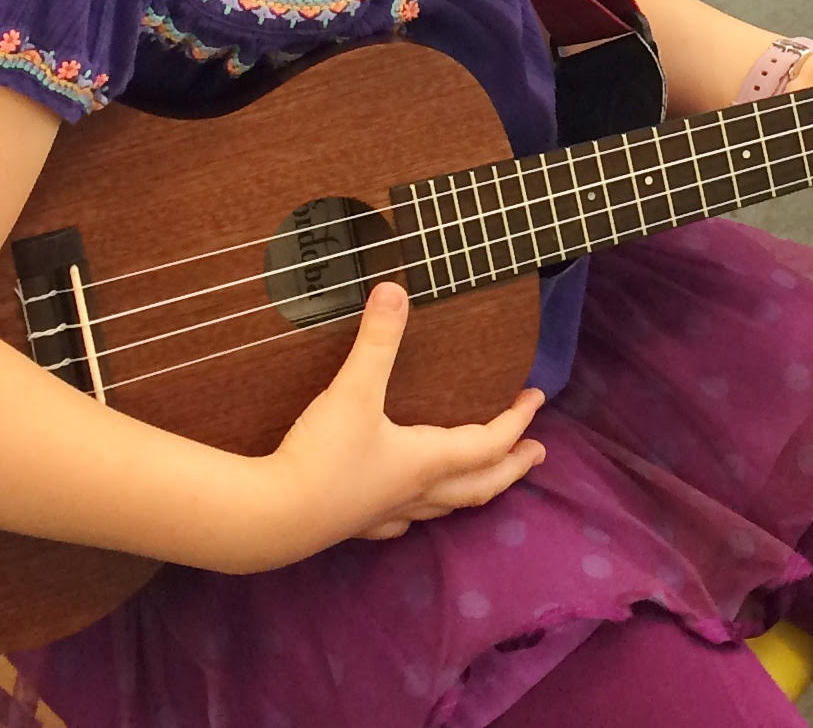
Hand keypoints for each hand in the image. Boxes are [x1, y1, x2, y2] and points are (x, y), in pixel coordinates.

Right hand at [258, 282, 545, 563]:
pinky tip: (406, 513)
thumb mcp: (353, 391)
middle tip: (538, 452)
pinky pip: (401, 520)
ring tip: (484, 479)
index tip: (537, 398)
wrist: (274, 517)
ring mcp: (387, 512)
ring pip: (444, 505)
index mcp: (426, 460)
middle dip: (512, 466)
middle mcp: (416, 491)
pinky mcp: (357, 523)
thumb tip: (396, 289)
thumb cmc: (322, 457)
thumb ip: (376, 340)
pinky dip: (417, 512)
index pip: (487, 442)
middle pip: (479, 483)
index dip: (516, 420)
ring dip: (472, 490)